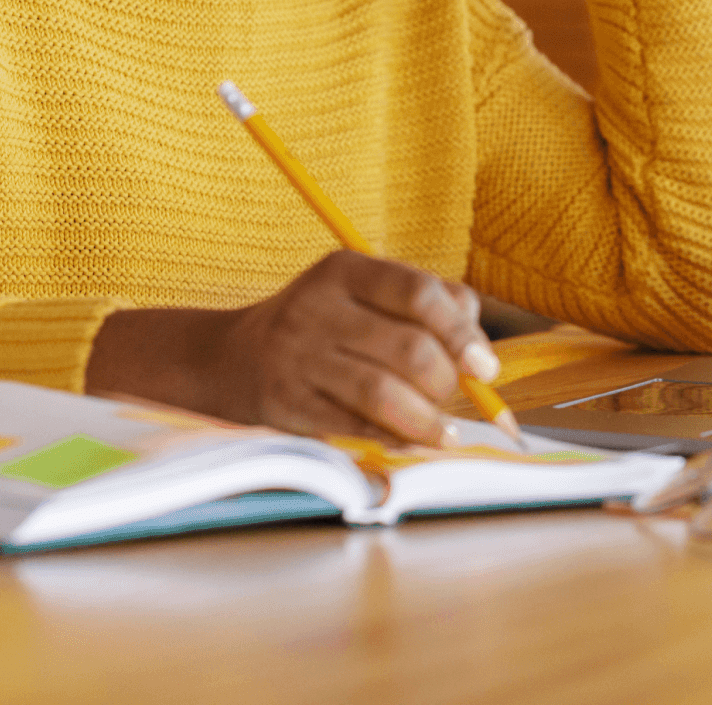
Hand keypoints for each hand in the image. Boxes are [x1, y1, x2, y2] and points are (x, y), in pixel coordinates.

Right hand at [86, 251, 500, 444]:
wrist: (227, 359)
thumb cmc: (322, 324)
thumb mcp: (363, 293)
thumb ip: (427, 304)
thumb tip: (479, 348)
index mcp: (345, 269)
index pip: (420, 294)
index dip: (462, 333)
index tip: (484, 366)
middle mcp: (318, 307)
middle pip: (408, 348)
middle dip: (447, 382)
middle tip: (459, 399)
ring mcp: (298, 356)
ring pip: (382, 392)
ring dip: (425, 420)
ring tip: (445, 434)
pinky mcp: (285, 403)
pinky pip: (351, 425)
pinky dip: (390, 437)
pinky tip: (409, 442)